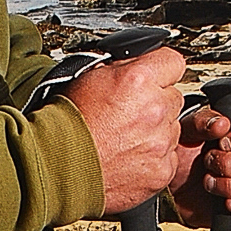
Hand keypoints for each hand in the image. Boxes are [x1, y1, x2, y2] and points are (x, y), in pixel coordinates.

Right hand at [67, 46, 187, 215]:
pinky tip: (129, 158)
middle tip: (130, 114)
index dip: (162, 69)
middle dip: (157, 103)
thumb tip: (136, 62)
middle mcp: (155, 109)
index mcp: (138, 80)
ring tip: (125, 139)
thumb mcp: (88, 77)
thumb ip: (122, 67)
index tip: (155, 77)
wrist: (57, 167)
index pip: (173, 61)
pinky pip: (169, 157)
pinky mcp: (162, 169)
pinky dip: (154, 159)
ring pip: (173, 128)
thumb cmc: (66, 124)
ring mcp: (161, 142)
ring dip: (156, 131)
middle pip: (174, 97)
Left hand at [168, 102, 230, 227]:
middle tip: (208, 162)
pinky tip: (226, 203)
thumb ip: (202, 121)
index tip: (223, 142)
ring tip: (208, 182)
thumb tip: (222, 123)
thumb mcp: (185, 130)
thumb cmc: (181, 155)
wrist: (170, 185)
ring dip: (230, 186)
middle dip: (230, 164)